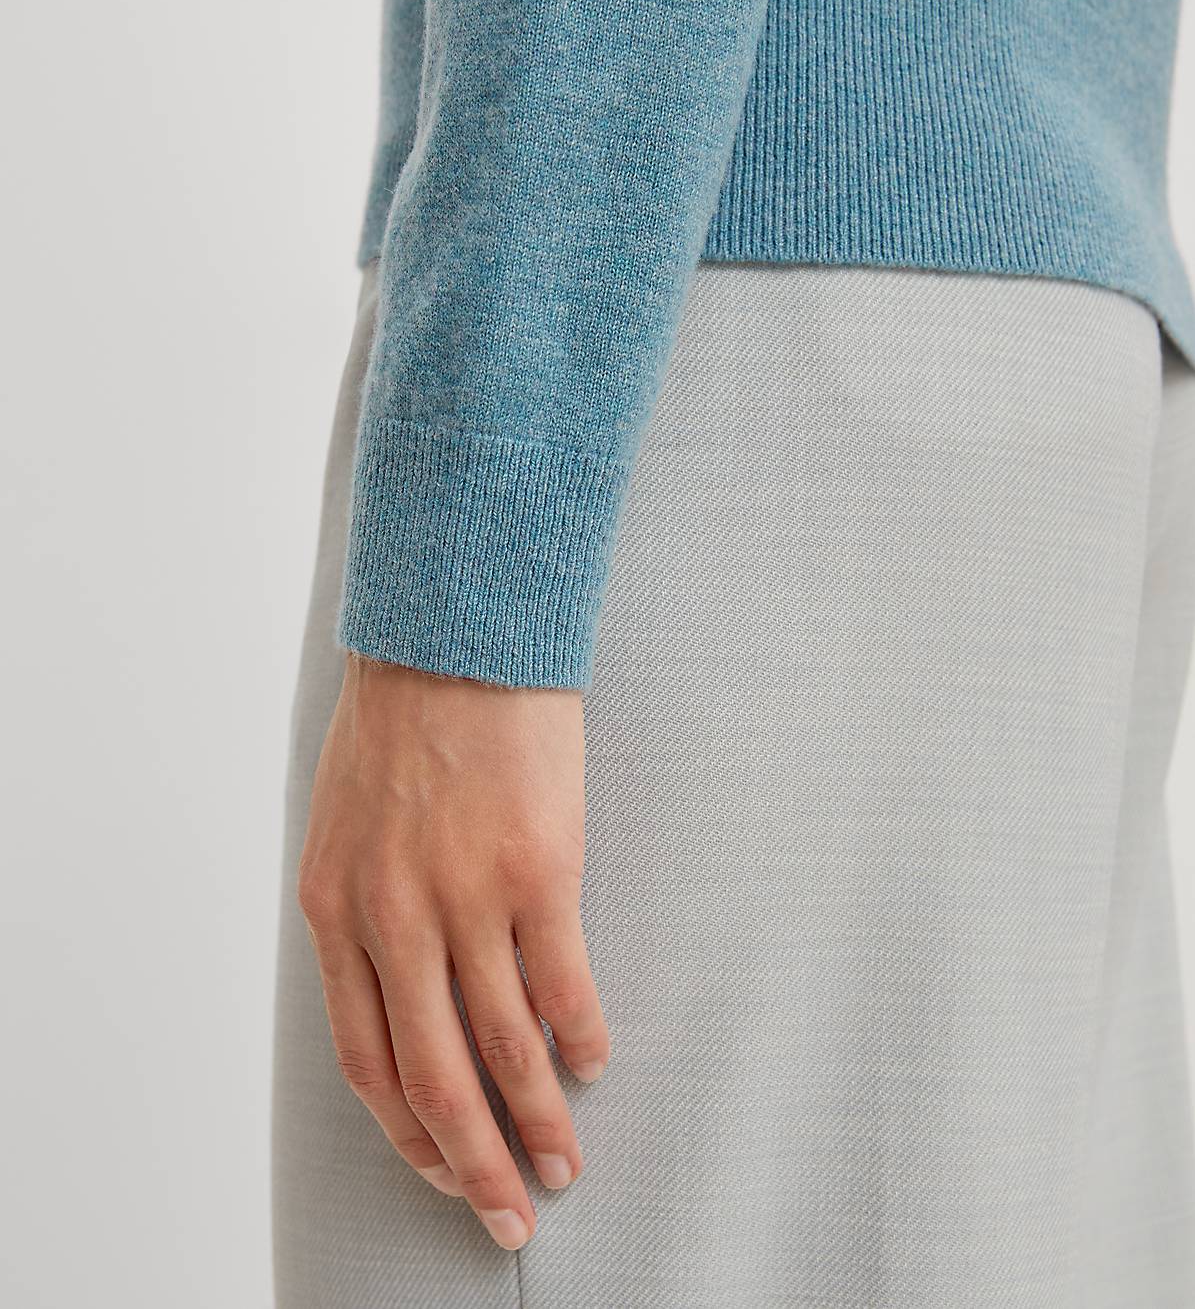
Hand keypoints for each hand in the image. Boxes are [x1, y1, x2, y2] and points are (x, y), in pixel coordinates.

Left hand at [297, 654, 609, 1250]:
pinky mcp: (539, 871)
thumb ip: (362, 912)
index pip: (364, 1060)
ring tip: (565, 1163)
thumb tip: (405, 998)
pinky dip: (580, 1038)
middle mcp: (393, 918)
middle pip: (432, 1080)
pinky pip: (563, 986)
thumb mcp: (343, 822)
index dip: (407, 1134)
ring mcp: (466, 898)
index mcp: (335, 911)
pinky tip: (594, 1063)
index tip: (442, 1172)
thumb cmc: (401, 722)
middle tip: (506, 1216)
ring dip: (539, 1120)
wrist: (455, 633)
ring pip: (504, 1050)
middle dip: (471, 1164)